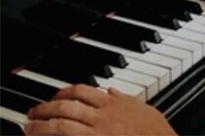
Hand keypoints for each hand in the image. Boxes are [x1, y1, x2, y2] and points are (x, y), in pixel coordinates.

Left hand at [25, 85, 175, 135]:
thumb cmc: (155, 130)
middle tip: (33, 113)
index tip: (55, 97)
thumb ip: (125, 98)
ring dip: (42, 127)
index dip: (63, 92)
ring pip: (62, 127)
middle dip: (46, 109)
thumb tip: (111, 91)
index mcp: (112, 104)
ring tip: (31, 129)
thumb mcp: (142, 106)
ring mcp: (97, 135)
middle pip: (67, 108)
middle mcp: (102, 118)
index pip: (82, 91)